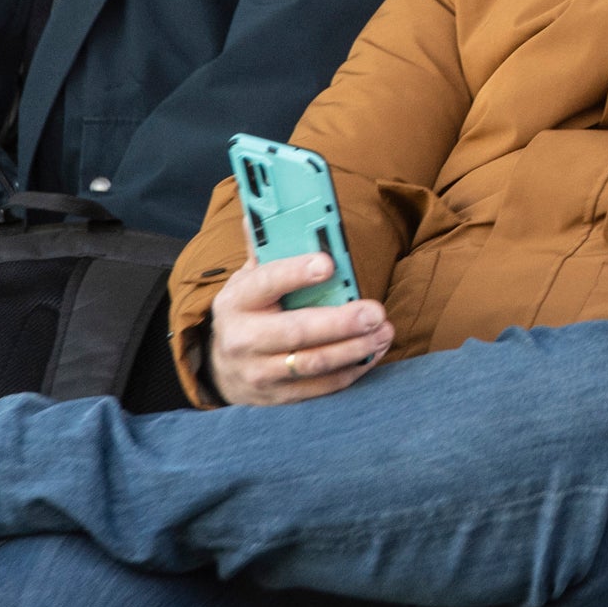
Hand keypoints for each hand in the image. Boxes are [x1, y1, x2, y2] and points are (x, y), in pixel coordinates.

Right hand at [206, 253, 392, 406]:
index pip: (267, 282)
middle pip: (297, 332)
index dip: (297, 272)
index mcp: (237, 301)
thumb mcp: (248, 280)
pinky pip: (321, 387)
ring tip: (384, 331)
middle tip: (375, 311)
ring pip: (314, 363)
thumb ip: (265, 248)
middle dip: (341, 322)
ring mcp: (259, 372)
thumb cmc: (249, 312)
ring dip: (355, 348)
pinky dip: (352, 370)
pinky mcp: (278, 397)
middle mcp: (243, 339)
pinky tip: (373, 353)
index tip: (329, 263)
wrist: (223, 369)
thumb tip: (264, 209)